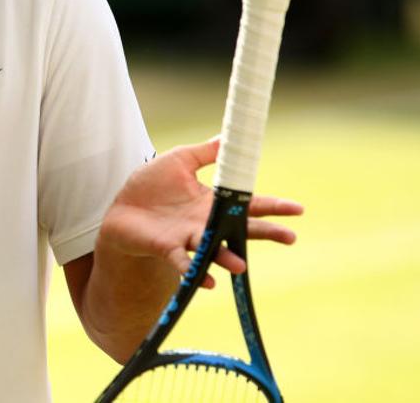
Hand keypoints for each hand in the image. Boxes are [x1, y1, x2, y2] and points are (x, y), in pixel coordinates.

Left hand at [98, 138, 302, 288]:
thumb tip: (228, 136)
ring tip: (242, 266)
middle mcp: (205, 223)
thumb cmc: (150, 185)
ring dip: (227, 257)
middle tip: (290, 237)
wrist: (121, 209)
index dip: (273, 206)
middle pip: (240, 229)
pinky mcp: (167, 247)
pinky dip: (195, 271)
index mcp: (211, 202)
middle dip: (265, 232)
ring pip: (213, 248)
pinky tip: (209, 282)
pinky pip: (183, 261)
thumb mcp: (178, 160)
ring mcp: (187, 237)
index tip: (298, 209)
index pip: (248, 203)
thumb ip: (204, 153)